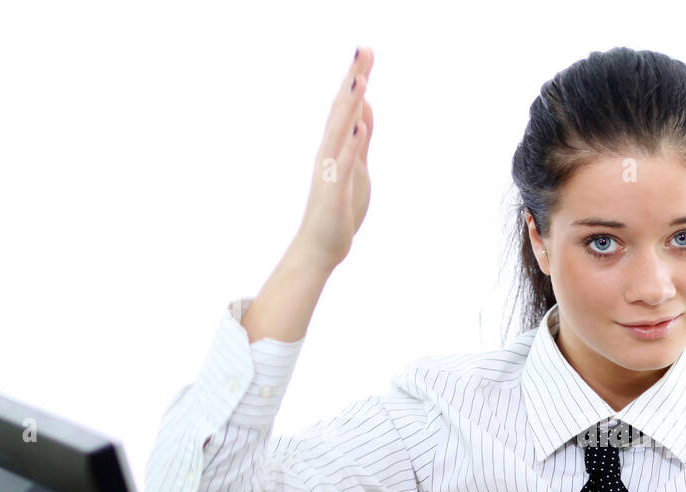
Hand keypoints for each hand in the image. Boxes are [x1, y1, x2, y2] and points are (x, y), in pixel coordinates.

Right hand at [295, 47, 374, 269]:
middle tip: (363, 50)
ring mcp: (330, 170)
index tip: (365, 51)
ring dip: (350, 107)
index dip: (355, 78)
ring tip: (361, 81)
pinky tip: (360, 129)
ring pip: (339, 132)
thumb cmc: (339, 208)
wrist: (320, 246)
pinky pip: (343, 165)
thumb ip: (359, 139)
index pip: (346, 106)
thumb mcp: (356, 167)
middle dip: (353, 80)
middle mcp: (329, 152)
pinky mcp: (335, 191)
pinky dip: (351, 146)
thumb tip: (364, 109)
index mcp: (335, 146)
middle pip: (341, 110)